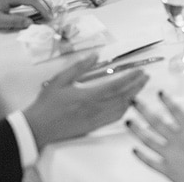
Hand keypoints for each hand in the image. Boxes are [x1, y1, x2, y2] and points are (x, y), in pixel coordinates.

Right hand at [23, 54, 147, 148]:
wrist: (37, 128)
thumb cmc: (47, 104)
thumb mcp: (60, 80)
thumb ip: (79, 67)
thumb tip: (95, 55)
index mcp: (89, 95)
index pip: (117, 85)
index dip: (131, 77)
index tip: (140, 71)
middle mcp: (96, 108)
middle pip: (123, 96)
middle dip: (137, 86)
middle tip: (146, 77)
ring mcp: (96, 119)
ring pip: (121, 108)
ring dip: (133, 97)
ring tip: (139, 87)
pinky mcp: (93, 127)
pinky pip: (114, 118)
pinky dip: (124, 110)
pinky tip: (127, 104)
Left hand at [128, 91, 183, 181]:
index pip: (176, 111)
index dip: (166, 100)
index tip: (159, 93)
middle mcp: (179, 141)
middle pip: (156, 121)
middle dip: (143, 109)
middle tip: (134, 101)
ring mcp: (171, 155)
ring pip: (148, 139)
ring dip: (136, 129)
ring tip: (128, 121)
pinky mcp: (167, 170)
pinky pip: (149, 161)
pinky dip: (140, 155)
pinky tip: (134, 150)